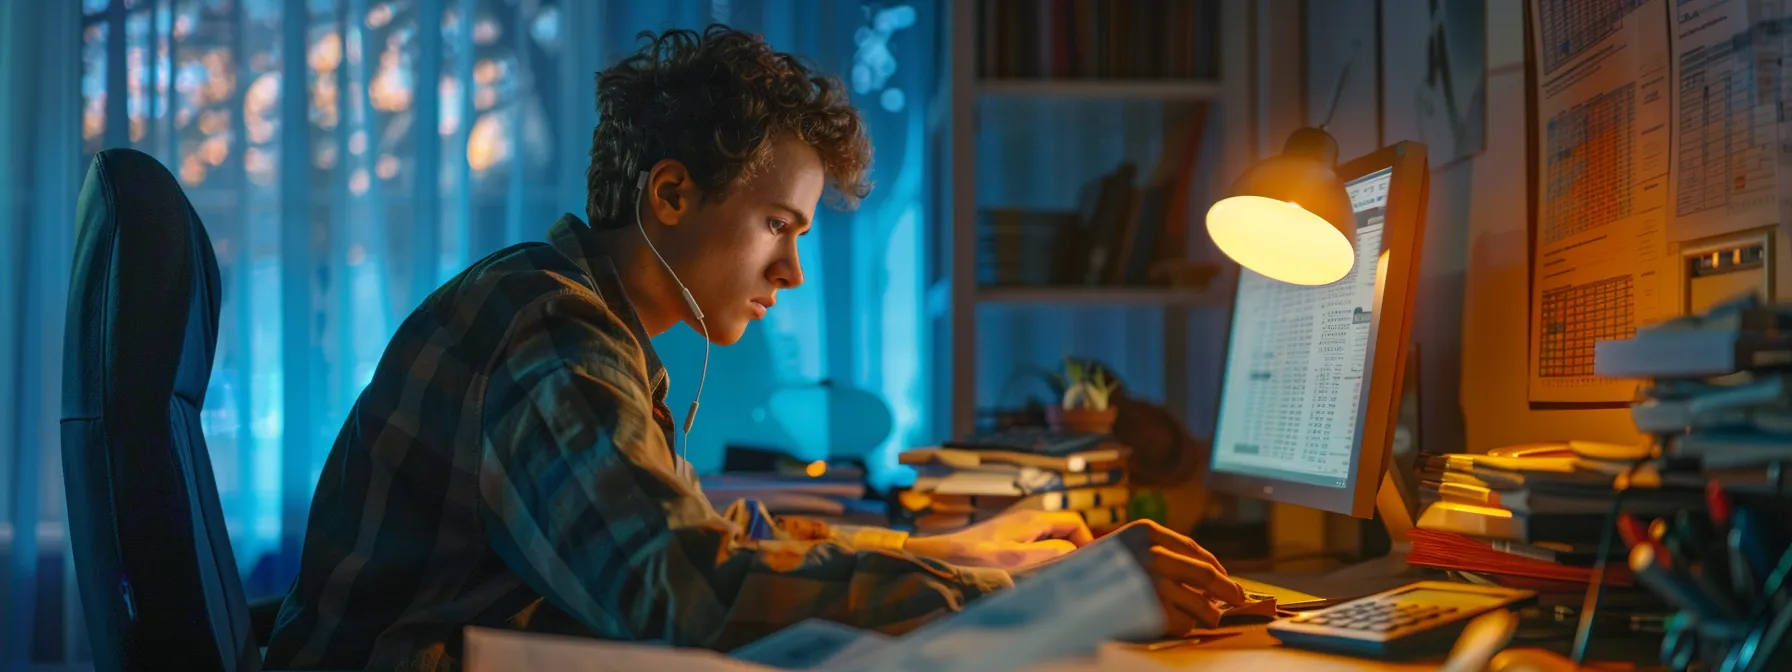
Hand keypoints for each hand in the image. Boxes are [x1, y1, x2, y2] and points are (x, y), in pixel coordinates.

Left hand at [903, 510, 1093, 570]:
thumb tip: (1073, 551)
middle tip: (1078, 571)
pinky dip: (1046, 553)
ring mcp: (1017, 526)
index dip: (1087, 540)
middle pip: (1065, 528)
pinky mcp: (1008, 536)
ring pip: (1052, 535)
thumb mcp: (1012, 559)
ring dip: (1061, 551)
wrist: (941, 554)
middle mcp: (1027, 519)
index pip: (1074, 522)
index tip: (1090, 562)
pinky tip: (1040, 572)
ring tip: (1062, 574)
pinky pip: (1038, 541)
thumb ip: (1045, 554)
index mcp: (1032, 520)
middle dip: (1076, 546)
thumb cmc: (973, 557)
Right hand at [1094, 519, 1246, 634]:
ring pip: (1202, 605)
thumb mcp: (1125, 547)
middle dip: (1229, 591)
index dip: (1218, 567)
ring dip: (1207, 615)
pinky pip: (1184, 624)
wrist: (1056, 591)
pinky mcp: (1152, 611)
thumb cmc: (1093, 573)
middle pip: (1208, 576)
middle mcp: (1153, 553)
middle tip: (1238, 600)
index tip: (1228, 579)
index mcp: (1147, 531)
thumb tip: (1208, 576)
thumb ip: (1160, 553)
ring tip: (1203, 619)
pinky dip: (1182, 628)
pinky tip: (1167, 624)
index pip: (1196, 551)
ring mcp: (1153, 583)